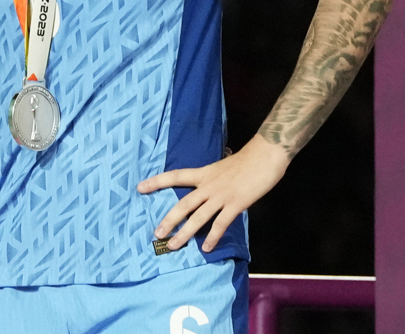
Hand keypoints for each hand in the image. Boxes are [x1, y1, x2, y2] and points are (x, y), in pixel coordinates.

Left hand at [137, 137, 288, 252]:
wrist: (264, 156)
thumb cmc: (246, 160)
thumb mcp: (221, 166)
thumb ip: (212, 178)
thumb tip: (208, 186)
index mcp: (203, 173)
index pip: (174, 176)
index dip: (156, 182)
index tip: (139, 187)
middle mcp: (208, 185)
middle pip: (183, 204)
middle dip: (169, 220)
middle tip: (156, 233)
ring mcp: (221, 196)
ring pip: (198, 217)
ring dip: (185, 233)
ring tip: (174, 245)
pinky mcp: (236, 204)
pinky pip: (221, 224)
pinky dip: (212, 237)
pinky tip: (206, 248)